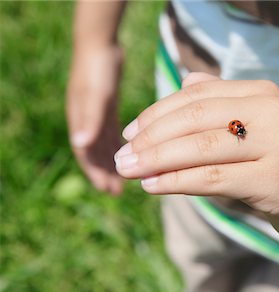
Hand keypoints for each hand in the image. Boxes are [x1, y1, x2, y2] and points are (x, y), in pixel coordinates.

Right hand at [66, 45, 123, 194]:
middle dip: (104, 173)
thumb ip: (90, 118)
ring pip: (103, 145)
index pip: (86, 154)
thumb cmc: (97, 70)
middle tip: (117, 192)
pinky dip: (118, 146)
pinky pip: (111, 133)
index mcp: (81, 122)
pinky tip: (131, 154)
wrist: (100, 45)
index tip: (108, 190)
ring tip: (123, 179)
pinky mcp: (107, 109)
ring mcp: (96, 116)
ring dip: (112, 162)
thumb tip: (81, 145)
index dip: (95, 173)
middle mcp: (87, 122)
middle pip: (94, 153)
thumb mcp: (95, 94)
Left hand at [114, 73, 278, 241]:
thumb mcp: (256, 124)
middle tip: (122, 155)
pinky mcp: (274, 179)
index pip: (196, 95)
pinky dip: (177, 180)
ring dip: (156, 159)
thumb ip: (220, 102)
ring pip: (200, 147)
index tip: (130, 132)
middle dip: (150, 137)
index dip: (157, 112)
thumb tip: (182, 80)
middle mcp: (270, 111)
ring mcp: (275, 144)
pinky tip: (152, 185)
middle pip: (194, 117)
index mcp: (261, 93)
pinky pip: (214, 178)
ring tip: (128, 170)